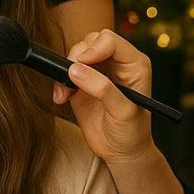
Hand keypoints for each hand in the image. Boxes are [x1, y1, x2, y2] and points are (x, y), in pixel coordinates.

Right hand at [54, 29, 155, 165]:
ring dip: (65, 71)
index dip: (94, 48)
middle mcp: (116, 63)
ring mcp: (98, 71)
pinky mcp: (82, 81)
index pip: (111, 41)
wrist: (121, 152)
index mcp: (134, 64)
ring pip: (76, 53)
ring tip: (66, 94)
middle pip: (90, 42)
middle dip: (76, 58)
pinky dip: (59, 82)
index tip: (81, 64)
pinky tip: (62, 98)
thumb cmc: (132, 132)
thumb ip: (103, 89)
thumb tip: (76, 71)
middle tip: (72, 80)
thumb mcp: (123, 112)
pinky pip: (65, 70)